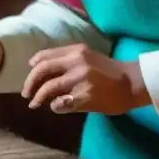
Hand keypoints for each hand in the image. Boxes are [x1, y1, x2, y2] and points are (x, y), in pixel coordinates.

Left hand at [21, 44, 149, 114]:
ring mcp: (80, 80)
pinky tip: (56, 107)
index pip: (46, 56)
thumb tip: (40, 67)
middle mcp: (76, 63)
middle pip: (43, 70)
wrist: (132, 83)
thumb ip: (67, 60)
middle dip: (30, 82)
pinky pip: (62, 103)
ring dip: (38, 97)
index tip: (29, 71)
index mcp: (76, 51)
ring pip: (49, 88)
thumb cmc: (109, 71)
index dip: (34, 64)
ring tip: (34, 104)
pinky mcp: (85, 97)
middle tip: (26, 93)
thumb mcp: (88, 57)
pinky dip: (55, 106)